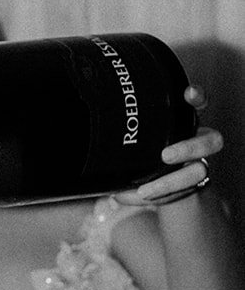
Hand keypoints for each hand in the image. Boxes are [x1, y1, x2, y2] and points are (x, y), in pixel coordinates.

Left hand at [117, 86, 218, 205]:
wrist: (159, 182)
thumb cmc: (142, 154)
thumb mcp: (129, 143)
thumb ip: (114, 141)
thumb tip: (78, 132)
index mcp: (181, 121)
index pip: (198, 104)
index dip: (197, 97)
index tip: (188, 94)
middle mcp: (195, 141)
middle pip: (212, 140)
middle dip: (190, 147)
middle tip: (165, 155)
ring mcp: (196, 167)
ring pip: (202, 170)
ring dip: (176, 180)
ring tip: (147, 190)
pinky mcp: (190, 187)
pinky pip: (183, 193)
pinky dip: (161, 195)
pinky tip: (141, 195)